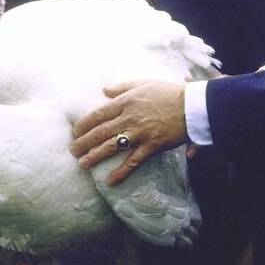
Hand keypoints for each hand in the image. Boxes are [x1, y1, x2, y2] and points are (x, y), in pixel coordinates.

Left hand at [69, 80, 187, 184]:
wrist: (191, 106)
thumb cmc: (168, 93)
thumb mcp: (143, 83)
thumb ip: (122, 87)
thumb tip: (105, 90)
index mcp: (126, 102)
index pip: (99, 114)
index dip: (84, 123)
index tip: (75, 130)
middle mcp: (129, 118)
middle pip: (101, 131)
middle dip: (84, 142)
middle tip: (72, 150)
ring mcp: (139, 134)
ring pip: (111, 146)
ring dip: (95, 156)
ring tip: (82, 163)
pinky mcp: (150, 147)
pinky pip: (132, 162)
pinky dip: (120, 172)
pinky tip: (109, 180)